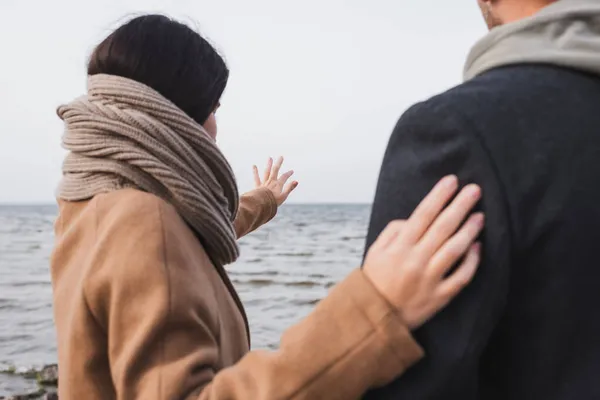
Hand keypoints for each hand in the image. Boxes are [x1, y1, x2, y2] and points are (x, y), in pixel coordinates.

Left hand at [253, 156, 297, 205]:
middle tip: (281, 157)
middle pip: (275, 170)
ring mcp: (264, 183)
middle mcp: (271, 182)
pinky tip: (254, 166)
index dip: (288, 174)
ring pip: (266, 172)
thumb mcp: (283, 196)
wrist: (261, 205)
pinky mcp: (257, 186)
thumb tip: (296, 181)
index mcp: (277, 185)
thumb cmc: (272, 202)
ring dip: (268, 165)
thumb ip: (289, 188)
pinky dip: (255, 172)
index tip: (291, 171)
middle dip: (279, 163)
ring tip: (270, 158)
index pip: (284, 177)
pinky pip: (256, 178)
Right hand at [363, 175, 483, 329]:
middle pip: (442, 227)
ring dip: (469, 229)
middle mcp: (415, 260)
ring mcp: (430, 279)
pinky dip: (471, 261)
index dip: (439, 196)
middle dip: (460, 205)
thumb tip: (414, 219)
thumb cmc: (376, 279)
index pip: (423, 215)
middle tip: (475, 189)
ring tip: (479, 215)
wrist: (376, 317)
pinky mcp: (441, 296)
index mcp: (399, 247)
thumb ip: (393, 231)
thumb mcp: (375, 251)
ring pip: (455, 249)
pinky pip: (461, 276)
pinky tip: (478, 246)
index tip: (452, 181)